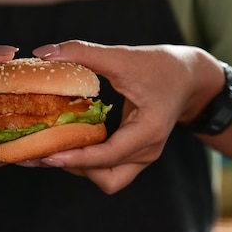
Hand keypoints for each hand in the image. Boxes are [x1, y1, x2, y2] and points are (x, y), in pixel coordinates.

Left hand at [30, 40, 223, 193]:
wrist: (189, 77)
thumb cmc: (160, 65)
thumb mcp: (122, 56)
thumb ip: (83, 52)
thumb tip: (42, 52)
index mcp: (148, 130)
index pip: (109, 155)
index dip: (76, 158)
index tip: (47, 155)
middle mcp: (148, 150)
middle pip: (107, 178)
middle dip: (76, 168)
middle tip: (44, 152)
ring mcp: (145, 155)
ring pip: (108, 179)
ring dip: (82, 168)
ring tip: (53, 148)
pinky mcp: (138, 154)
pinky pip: (110, 168)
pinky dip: (89, 161)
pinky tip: (69, 142)